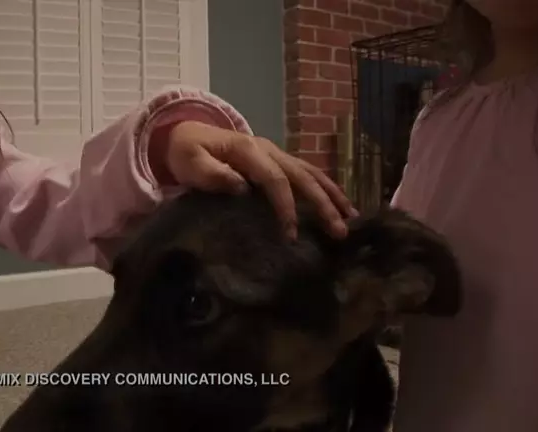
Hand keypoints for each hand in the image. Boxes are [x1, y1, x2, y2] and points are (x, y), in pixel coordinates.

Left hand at [149, 120, 357, 238]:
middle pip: (302, 176)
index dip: (286, 206)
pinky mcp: (278, 160)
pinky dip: (326, 188)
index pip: (275, 180)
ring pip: (311, 173)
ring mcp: (276, 153)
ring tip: (351, 218)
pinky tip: (339, 204)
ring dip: (332, 195)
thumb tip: (241, 187)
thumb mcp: (190, 162)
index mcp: (248, 150)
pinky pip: (307, 173)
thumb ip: (213, 174)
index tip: (291, 234)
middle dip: (323, 204)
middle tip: (339, 230)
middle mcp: (268, 149)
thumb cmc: (187, 152)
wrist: (186, 133)